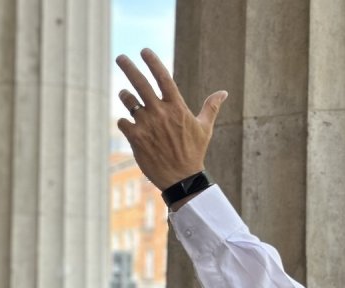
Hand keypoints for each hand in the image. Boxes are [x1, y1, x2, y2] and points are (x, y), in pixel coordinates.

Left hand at [115, 49, 227, 190]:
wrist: (181, 179)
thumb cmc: (194, 152)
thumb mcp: (205, 128)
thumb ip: (211, 107)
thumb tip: (223, 92)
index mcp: (177, 107)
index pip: (163, 77)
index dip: (153, 62)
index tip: (144, 51)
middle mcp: (160, 112)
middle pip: (140, 83)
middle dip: (128, 68)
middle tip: (120, 58)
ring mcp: (146, 124)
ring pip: (129, 101)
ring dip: (125, 95)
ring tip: (125, 94)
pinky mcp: (136, 137)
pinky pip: (123, 122)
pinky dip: (124, 121)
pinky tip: (128, 124)